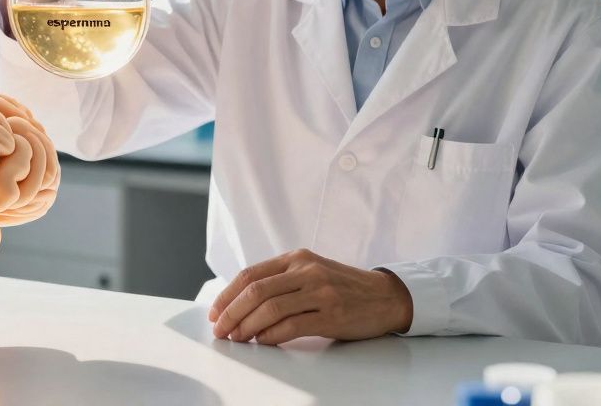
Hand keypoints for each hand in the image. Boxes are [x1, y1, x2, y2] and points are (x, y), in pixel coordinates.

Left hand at [207, 249, 413, 345]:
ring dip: (247, 327)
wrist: (385, 296)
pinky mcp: (332, 314)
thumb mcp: (311, 271)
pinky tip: (262, 341)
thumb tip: (240, 303)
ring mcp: (320, 291)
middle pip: (256, 291)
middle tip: (220, 330)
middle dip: (231, 313)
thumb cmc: (343, 287)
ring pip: (270, 308)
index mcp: (297, 258)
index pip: (251, 274)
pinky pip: (292, 325)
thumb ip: (281, 280)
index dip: (227, 295)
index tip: (215, 313)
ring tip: (238, 338)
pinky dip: (271, 336)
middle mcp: (306, 271)